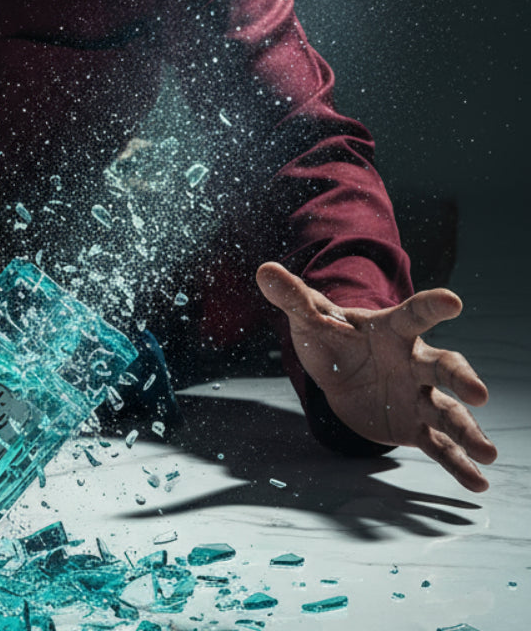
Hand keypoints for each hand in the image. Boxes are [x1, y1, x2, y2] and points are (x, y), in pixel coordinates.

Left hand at [256, 262, 496, 491]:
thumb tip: (264, 270)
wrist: (339, 372)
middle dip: (461, 378)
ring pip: (447, 411)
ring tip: (486, 453)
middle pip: (443, 366)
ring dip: (468, 431)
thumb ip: (292, 296)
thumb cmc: (332, 338)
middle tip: (479, 393)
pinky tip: (477, 481)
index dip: (430, 307)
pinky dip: (457, 463)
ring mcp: (417, 395)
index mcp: (391, 331)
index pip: (412, 315)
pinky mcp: (414, 426)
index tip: (453, 301)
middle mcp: (413, 362)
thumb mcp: (310, 318)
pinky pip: (438, 445)